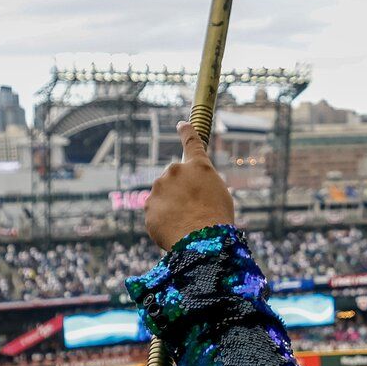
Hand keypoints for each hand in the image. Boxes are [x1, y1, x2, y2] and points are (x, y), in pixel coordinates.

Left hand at [145, 121, 235, 250]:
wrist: (201, 241)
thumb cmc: (217, 219)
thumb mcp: (219, 195)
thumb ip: (202, 185)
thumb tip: (189, 190)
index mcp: (197, 166)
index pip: (192, 142)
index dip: (187, 132)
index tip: (181, 125)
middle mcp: (175, 171)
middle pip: (174, 179)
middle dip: (179, 191)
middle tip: (193, 209)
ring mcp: (158, 188)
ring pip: (163, 196)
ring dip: (171, 207)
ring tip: (186, 223)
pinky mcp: (147, 207)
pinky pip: (156, 213)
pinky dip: (164, 221)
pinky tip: (176, 230)